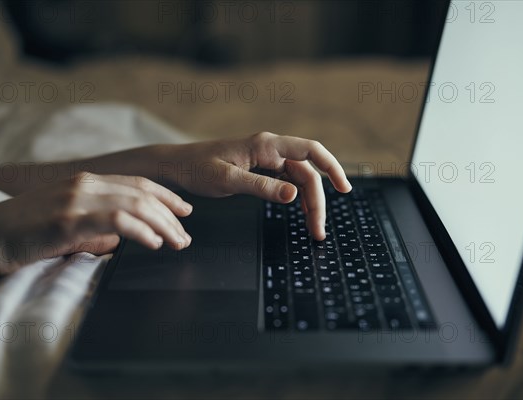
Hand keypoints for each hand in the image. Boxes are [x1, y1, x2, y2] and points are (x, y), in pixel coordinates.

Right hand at [0, 173, 191, 279]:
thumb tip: (125, 238)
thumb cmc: (25, 234)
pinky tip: (153, 244)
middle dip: (171, 215)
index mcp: (85, 181)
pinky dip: (141, 231)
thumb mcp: (68, 224)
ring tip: (177, 243)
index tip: (185, 211)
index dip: (166, 196)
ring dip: (162, 225)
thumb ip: (98, 227)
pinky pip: (117, 220)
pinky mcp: (69, 218)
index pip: (137, 183)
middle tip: (186, 236)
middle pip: (142, 194)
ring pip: (135, 205)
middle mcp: (84, 184)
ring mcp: (76, 198)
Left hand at [145, 132, 351, 239]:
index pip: (310, 151)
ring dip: (308, 202)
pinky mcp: (260, 169)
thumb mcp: (227, 181)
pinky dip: (296, 198)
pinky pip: (286, 182)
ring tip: (312, 227)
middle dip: (317, 201)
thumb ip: (262, 187)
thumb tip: (293, 195)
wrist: (177, 166)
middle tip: (317, 230)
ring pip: (299, 179)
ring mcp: (266, 159)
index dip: (332, 167)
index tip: (344, 189)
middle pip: (307, 172)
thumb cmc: (197, 168)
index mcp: (265, 145)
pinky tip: (299, 212)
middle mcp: (270, 149)